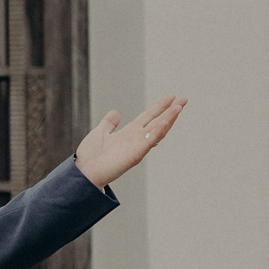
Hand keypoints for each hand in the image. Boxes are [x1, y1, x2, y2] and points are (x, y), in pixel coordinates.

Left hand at [73, 95, 187, 188]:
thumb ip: (109, 123)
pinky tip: (165, 121)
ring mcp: (137, 146)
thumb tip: (116, 112)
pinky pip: (149, 141)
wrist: (84, 172)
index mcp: (129, 132)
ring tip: (179, 107)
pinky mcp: (135, 154)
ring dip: (169, 118)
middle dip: (171, 110)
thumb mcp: (100, 133)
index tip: (171, 96)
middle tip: (185, 99)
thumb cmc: (90, 156)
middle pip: (157, 120)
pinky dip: (158, 131)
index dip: (159, 106)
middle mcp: (136, 138)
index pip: (148, 116)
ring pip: (157, 129)